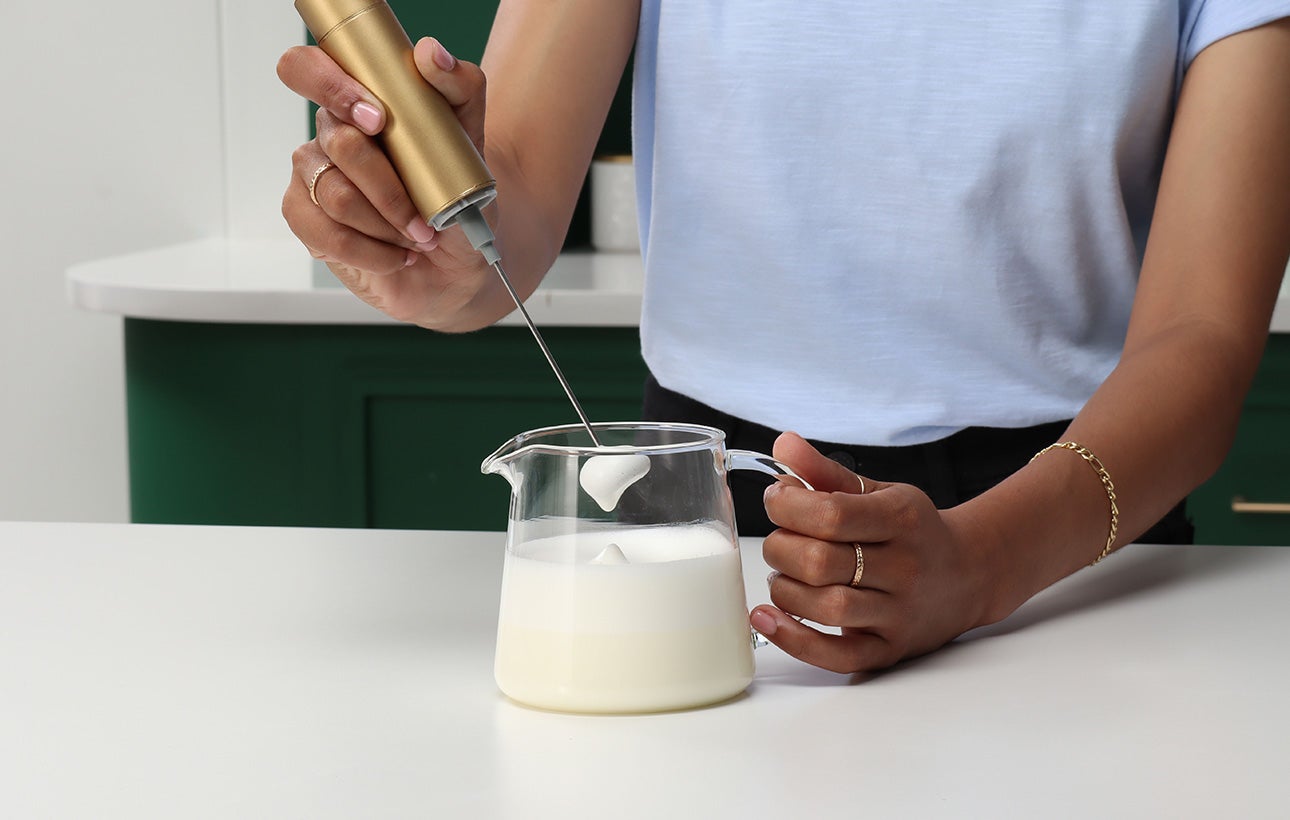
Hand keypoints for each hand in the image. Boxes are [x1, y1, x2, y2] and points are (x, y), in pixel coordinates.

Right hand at [276, 38, 494, 327]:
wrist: (460, 258)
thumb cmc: (459, 196)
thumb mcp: (473, 141)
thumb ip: (462, 87)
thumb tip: (430, 53)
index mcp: (357, 99)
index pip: (307, 68)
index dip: (330, 87)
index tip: (377, 120)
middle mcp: (329, 133)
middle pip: (339, 143)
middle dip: (390, 189)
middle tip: (425, 216)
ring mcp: (313, 176)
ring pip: (336, 195)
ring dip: (387, 225)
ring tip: (419, 238)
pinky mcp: (306, 219)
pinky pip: (325, 233)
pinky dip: (371, 252)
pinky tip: (396, 255)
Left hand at [750, 432, 993, 674]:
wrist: (971, 574)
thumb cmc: (914, 530)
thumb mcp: (879, 492)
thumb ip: (827, 473)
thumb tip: (783, 443)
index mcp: (902, 519)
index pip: (830, 515)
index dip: (786, 507)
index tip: (776, 501)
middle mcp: (905, 567)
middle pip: (820, 563)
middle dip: (780, 549)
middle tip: (781, 542)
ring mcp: (899, 613)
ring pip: (824, 607)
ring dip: (784, 589)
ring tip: (785, 575)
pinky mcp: (889, 649)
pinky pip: (836, 657)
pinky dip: (794, 640)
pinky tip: (767, 619)